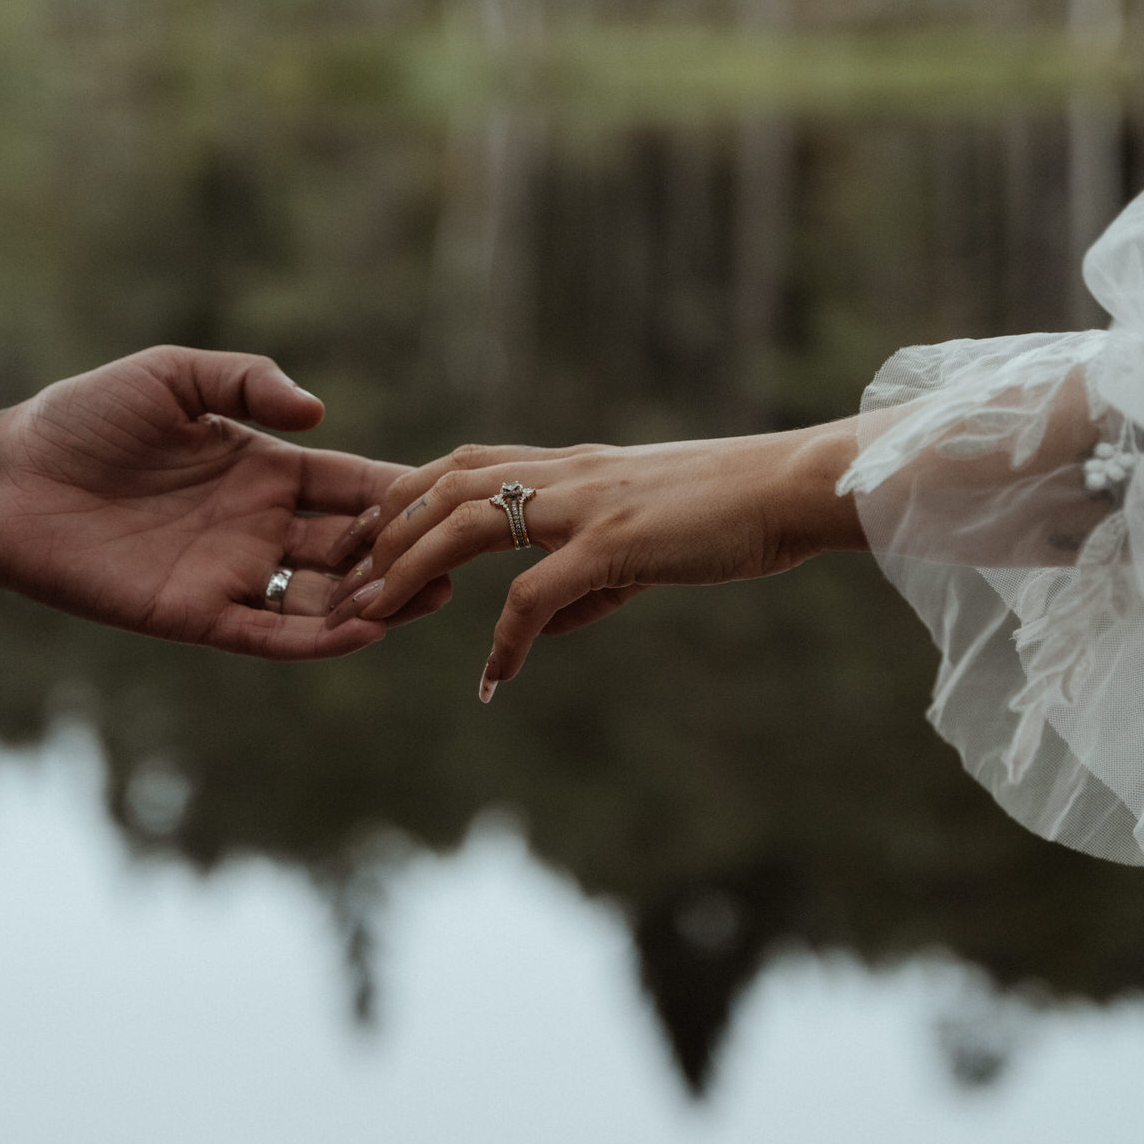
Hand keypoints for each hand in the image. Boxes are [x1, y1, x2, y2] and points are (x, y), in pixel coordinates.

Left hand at [0, 346, 449, 658]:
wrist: (4, 480)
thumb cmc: (82, 420)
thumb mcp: (170, 377)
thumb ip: (245, 382)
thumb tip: (318, 413)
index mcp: (264, 469)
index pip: (353, 486)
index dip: (402, 493)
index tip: (455, 495)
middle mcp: (259, 526)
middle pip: (356, 548)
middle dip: (408, 555)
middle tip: (461, 557)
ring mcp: (233, 574)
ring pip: (326, 597)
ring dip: (378, 600)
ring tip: (429, 597)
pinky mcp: (197, 615)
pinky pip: (272, 635)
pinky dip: (319, 638)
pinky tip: (365, 630)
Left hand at [329, 427, 861, 696]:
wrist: (794, 487)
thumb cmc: (734, 513)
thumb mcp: (649, 543)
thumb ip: (590, 580)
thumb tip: (544, 625)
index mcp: (574, 467)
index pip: (468, 463)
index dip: (410, 493)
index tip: (373, 532)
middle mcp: (568, 474)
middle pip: (447, 483)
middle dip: (388, 526)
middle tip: (349, 574)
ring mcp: (587, 504)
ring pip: (469, 524)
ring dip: (412, 567)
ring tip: (376, 610)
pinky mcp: (615, 543)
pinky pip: (536, 595)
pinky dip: (506, 639)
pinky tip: (493, 679)